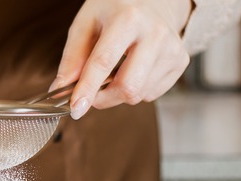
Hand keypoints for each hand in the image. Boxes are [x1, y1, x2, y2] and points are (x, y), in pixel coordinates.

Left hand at [51, 0, 191, 119]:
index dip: (87, 89)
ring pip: (138, 94)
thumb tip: (60, 89)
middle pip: (128, 87)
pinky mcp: (180, 62)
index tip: (76, 109)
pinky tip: (134, 69)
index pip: (104, 62)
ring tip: (116, 70)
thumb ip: (72, 57)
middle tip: (91, 92)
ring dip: (118, 93)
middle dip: (103, 98)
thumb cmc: (116, 10)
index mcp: (128, 19)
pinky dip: (136, 89)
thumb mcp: (86, 23)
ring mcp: (172, 49)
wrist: (154, 0)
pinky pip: (151, 94)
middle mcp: (155, 33)